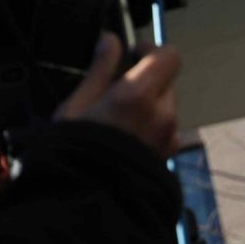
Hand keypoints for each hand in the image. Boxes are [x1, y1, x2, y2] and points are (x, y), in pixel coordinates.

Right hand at [54, 33, 180, 157]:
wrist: (88, 203)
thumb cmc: (75, 151)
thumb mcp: (77, 105)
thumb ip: (100, 70)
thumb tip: (111, 40)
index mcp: (139, 95)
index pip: (168, 56)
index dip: (150, 50)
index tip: (130, 54)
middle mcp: (163, 114)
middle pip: (166, 82)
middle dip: (145, 81)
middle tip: (115, 91)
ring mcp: (169, 138)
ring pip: (166, 108)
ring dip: (148, 105)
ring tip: (117, 121)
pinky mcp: (168, 157)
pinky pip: (165, 130)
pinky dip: (150, 127)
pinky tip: (125, 140)